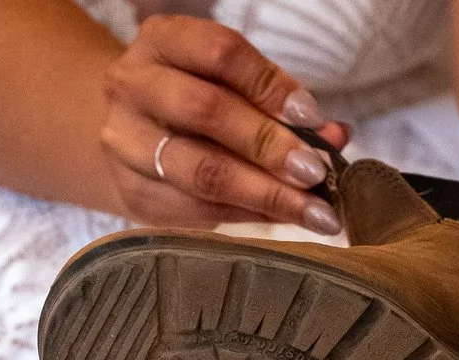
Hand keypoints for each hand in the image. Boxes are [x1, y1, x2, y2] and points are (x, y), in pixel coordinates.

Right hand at [99, 15, 349, 233]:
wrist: (128, 131)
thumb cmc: (192, 99)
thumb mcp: (228, 82)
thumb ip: (277, 101)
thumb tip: (334, 136)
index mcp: (163, 41)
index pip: (220, 54)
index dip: (269, 85)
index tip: (310, 116)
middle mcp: (133, 86)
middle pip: (206, 113)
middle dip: (269, 146)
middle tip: (315, 173)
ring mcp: (124, 143)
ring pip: (200, 171)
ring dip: (265, 193)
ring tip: (312, 210)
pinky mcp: (131, 193)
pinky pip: (195, 211)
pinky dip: (247, 215)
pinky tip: (281, 218)